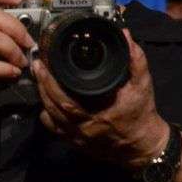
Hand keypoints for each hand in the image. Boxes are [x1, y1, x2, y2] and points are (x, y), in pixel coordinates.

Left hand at [33, 28, 168, 169]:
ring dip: (43, 96)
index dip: (52, 82)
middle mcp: (84, 127)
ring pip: (50, 117)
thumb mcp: (142, 85)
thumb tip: (125, 35)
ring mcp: (77, 136)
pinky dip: (47, 114)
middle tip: (38, 66)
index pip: (68, 99)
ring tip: (39, 77)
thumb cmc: (141, 114)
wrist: (141, 145)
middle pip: (54, 107)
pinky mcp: (74, 141)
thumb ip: (136, 60)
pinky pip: (53, 128)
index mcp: (99, 113)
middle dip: (43, 84)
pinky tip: (46, 101)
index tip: (47, 63)